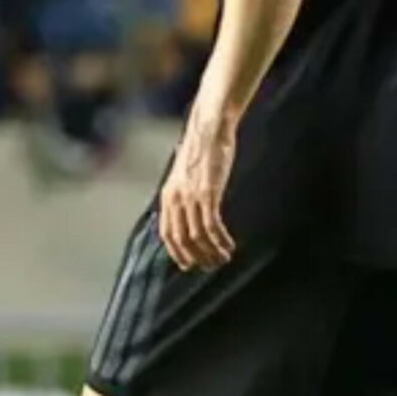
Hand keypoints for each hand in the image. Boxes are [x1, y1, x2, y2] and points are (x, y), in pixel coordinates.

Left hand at [158, 113, 237, 270]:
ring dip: (212, 252)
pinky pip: (211, 226)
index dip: (177, 252)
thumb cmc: (201, 152)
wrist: (208, 129)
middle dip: (196, 257)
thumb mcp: (184, 176)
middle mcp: (175, 199)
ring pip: (197, 236)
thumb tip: (189, 214)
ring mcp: (190, 196)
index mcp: (167, 196)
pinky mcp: (207, 193)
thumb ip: (183, 195)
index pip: (167, 234)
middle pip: (181, 239)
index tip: (189, 265)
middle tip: (211, 265)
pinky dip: (220, 240)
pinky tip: (229, 246)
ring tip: (224, 258)